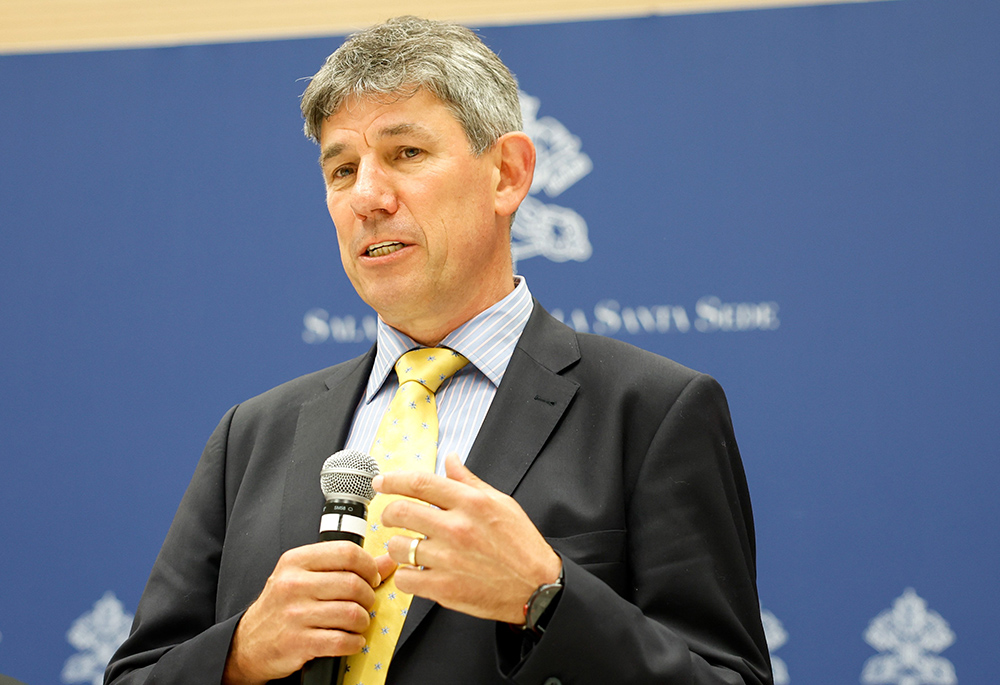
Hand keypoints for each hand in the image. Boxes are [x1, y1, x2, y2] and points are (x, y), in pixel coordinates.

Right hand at [222, 541, 395, 684]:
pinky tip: (350, 640)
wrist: (249, 643)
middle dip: (368, 597)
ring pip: (351, 613)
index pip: (347, 553)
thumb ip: (345, 566)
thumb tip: (388, 560)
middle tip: (365, 604)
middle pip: (353, 584)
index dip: (369, 566)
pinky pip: (342, 641)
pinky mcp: (298, 642)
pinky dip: (354, 642)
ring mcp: (294, 614)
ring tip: (357, 622)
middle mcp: (293, 584)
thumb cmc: (282, 606)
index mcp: (296, 561)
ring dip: (363, 621)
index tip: (372, 577)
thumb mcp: (305, 576)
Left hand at [374, 453, 561, 624]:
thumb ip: (469, 481)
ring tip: (406, 548)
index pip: (420, 483)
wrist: (537, 587)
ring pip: (398, 547)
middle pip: (401, 511)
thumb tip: (450, 458)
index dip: (394, 480)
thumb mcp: (500, 503)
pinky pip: (405, 578)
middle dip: (388, 513)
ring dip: (396, 546)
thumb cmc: (521, 544)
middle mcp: (457, 528)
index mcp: (471, 503)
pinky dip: (405, 575)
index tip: (381, 482)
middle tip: (391, 517)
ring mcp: (449, 559)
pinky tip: (416, 572)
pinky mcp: (445, 588)